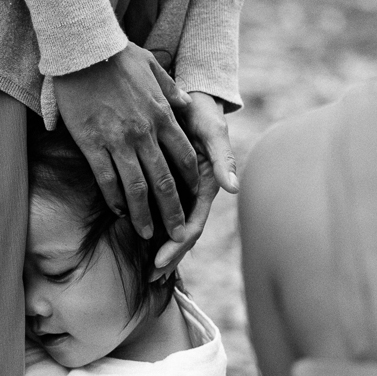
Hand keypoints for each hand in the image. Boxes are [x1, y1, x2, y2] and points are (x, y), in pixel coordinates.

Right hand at [54, 45, 200, 241]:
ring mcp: (118, 141)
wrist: (83, 49)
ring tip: (147, 234)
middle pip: (164, 181)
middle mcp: (144, 133)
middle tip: (179, 233)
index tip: (193, 197)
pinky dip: (114, 199)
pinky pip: (106, 179)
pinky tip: (118, 212)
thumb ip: (171, 91)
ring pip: (137, 188)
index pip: (184, 157)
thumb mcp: (153, 67)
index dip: (191, 181)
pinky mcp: (92, 144)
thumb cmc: (117, 54)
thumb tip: (185, 105)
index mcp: (162, 115)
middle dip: (173, 212)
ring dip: (144, 215)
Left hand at [151, 92, 241, 275]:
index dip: (176, 245)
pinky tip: (143, 247)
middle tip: (150, 277)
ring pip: (174, 229)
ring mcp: (185, 193)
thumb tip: (233, 189)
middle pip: (184, 235)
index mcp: (207, 187)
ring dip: (163, 251)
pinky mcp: (171, 187)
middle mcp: (196, 195)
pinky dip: (155, 232)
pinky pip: (163, 215)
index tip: (158, 261)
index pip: (192, 225)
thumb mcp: (213, 131)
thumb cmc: (203, 113)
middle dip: (169, 257)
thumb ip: (223, 158)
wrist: (189, 98)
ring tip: (149, 274)